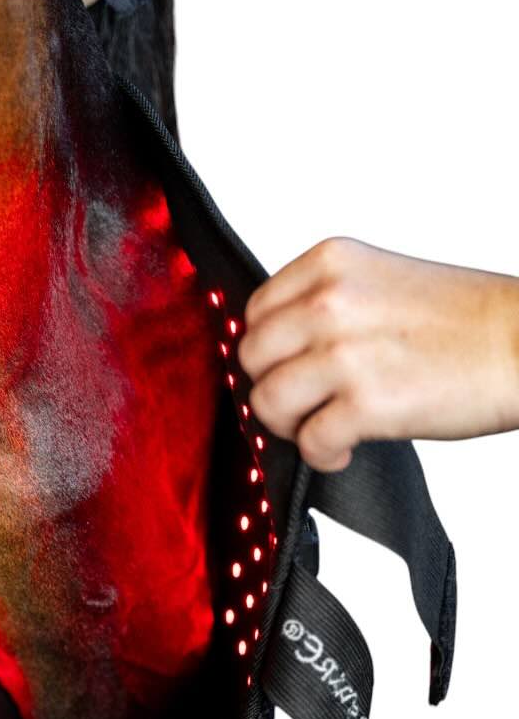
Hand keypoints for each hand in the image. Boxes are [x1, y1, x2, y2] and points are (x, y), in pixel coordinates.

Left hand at [239, 237, 518, 471]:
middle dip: (272, 387)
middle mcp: (330, 301)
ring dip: (289, 425)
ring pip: (267, 401)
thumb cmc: (467, 320)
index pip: (255, 312)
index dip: (267, 349)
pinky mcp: (367, 402)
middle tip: (302, 404)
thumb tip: (276, 347)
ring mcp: (345, 352)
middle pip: (252, 357)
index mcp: (330, 263)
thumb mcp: (381, 281)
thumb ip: (324, 302)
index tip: (286, 367)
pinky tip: (343, 450)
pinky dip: (321, 455)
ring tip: (321, 427)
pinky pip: (308, 440)